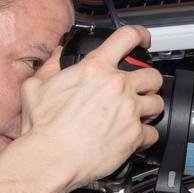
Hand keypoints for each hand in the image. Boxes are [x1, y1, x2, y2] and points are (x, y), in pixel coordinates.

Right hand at [17, 25, 163, 190]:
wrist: (50, 157)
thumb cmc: (43, 126)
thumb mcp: (36, 86)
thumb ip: (51, 66)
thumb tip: (57, 55)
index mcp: (96, 68)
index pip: (127, 37)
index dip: (140, 35)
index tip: (143, 40)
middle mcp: (117, 86)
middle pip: (152, 75)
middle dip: (148, 81)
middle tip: (139, 89)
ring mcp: (129, 111)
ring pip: (157, 103)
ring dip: (149, 108)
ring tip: (137, 114)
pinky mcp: (134, 135)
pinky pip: (152, 133)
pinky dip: (145, 136)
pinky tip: (133, 137)